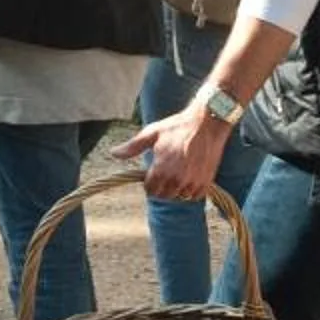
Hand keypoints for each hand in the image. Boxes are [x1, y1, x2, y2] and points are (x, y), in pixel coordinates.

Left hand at [114, 108, 228, 200]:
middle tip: (164, 175)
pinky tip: (189, 179)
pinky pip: (194, 196)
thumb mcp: (152, 133)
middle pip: (164, 196)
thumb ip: (132, 147)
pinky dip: (191, 191)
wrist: (207, 122)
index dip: (149, 184)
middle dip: (161, 188)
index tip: (152, 176)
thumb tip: (113, 153)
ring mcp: (192, 181)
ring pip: (179, 197)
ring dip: (176, 190)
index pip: (150, 190)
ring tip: (177, 176)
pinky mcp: (206, 181)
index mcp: (161, 168)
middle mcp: (177, 178)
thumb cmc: (177, 126)